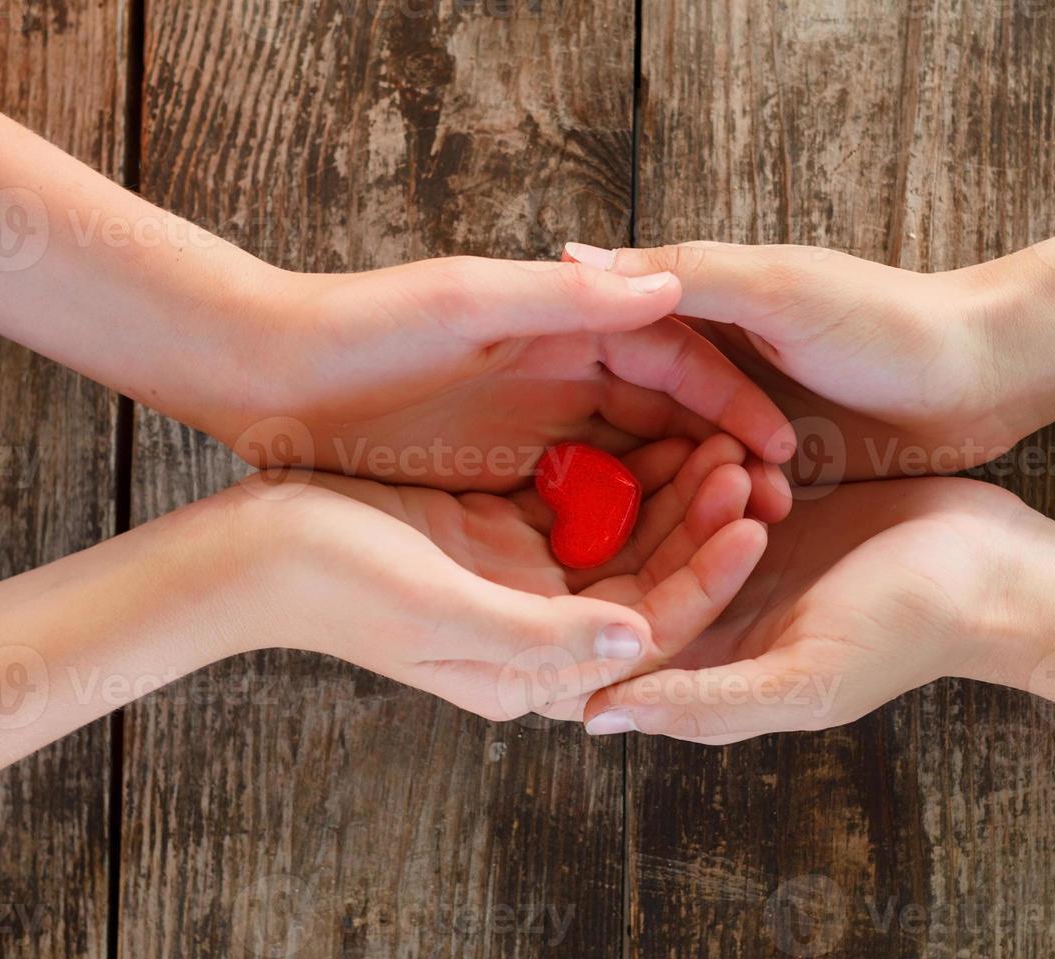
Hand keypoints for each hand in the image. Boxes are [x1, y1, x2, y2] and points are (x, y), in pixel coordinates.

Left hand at [207, 257, 793, 518]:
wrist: (271, 376)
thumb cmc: (362, 328)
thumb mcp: (466, 305)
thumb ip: (567, 300)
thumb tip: (673, 286)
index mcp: (570, 326)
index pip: (678, 363)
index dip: (734, 405)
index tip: (783, 452)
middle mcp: (567, 379)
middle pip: (669, 426)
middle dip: (720, 468)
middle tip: (766, 516)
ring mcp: (538, 434)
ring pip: (633, 476)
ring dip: (679, 510)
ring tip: (724, 550)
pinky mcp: (507, 482)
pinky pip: (582, 515)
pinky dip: (619, 538)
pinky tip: (649, 575)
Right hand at [231, 435, 769, 721]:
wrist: (243, 552)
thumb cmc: (329, 583)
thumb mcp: (439, 609)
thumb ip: (540, 633)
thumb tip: (638, 642)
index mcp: (527, 671)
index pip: (644, 631)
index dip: (706, 578)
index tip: (753, 517)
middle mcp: (535, 632)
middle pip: (646, 582)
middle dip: (702, 528)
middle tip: (752, 465)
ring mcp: (519, 583)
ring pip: (623, 539)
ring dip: (672, 496)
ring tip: (720, 440)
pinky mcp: (498, 537)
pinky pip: (581, 505)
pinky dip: (622, 472)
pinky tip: (658, 427)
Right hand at [563, 241, 1021, 481]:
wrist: (984, 378)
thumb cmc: (886, 320)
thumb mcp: (778, 290)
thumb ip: (683, 277)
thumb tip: (566, 260)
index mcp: (693, 309)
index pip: (606, 350)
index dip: (569, 390)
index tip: (536, 443)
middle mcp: (704, 366)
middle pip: (632, 419)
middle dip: (626, 464)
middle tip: (599, 512)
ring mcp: (738, 420)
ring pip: (679, 468)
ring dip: (683, 497)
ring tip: (695, 517)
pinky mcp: (773, 467)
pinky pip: (728, 499)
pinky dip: (727, 516)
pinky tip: (732, 537)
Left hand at [580, 478, 1027, 741]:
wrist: (992, 567)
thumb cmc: (908, 630)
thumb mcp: (803, 679)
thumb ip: (703, 704)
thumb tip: (594, 719)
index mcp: (710, 669)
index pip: (617, 645)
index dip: (600, 600)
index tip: (602, 550)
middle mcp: (717, 619)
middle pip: (643, 570)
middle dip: (660, 526)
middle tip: (695, 488)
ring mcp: (743, 566)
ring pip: (676, 520)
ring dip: (693, 488)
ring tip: (730, 460)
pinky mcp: (770, 516)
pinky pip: (715, 488)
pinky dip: (722, 466)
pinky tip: (742, 442)